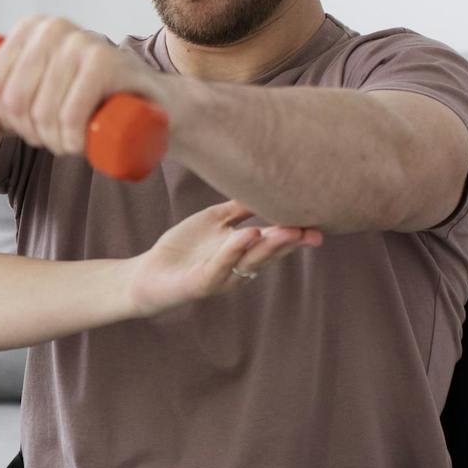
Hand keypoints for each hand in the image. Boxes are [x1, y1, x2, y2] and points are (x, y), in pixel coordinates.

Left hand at [0, 16, 168, 155]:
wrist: (151, 105)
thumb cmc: (88, 103)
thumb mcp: (36, 107)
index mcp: (30, 28)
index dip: (3, 117)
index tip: (28, 126)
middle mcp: (54, 27)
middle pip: (14, 100)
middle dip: (31, 132)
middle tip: (53, 139)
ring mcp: (82, 41)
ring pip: (43, 110)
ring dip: (54, 141)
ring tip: (70, 143)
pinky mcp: (108, 62)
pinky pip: (71, 111)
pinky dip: (70, 138)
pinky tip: (78, 144)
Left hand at [128, 200, 322, 316]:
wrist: (149, 272)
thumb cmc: (184, 247)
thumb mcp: (214, 221)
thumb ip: (238, 208)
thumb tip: (262, 185)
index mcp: (245, 252)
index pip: (276, 242)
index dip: (297, 234)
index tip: (319, 223)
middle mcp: (239, 266)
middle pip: (269, 252)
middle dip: (291, 241)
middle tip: (313, 230)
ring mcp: (222, 275)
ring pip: (250, 260)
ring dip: (270, 245)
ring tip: (288, 230)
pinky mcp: (202, 282)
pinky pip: (220, 265)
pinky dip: (234, 250)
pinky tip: (247, 234)